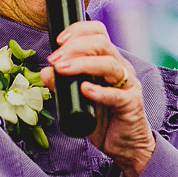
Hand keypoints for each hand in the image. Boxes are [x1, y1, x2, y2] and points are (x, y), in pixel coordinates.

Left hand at [42, 21, 155, 176]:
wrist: (125, 146)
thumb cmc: (104, 119)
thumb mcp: (78, 100)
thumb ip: (63, 85)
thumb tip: (46, 71)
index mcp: (109, 61)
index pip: (98, 33)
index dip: (79, 30)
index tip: (58, 40)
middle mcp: (120, 68)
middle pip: (102, 44)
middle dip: (75, 47)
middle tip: (55, 59)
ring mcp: (128, 85)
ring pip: (109, 64)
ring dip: (83, 63)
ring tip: (62, 69)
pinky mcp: (131, 104)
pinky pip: (117, 94)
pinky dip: (99, 91)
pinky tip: (84, 89)